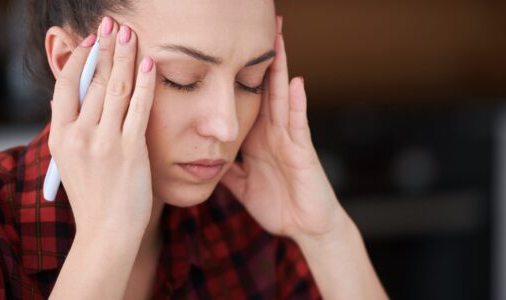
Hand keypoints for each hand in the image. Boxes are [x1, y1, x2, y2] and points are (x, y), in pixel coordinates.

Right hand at [48, 18, 155, 235]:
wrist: (108, 231)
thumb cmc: (94, 197)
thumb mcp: (72, 162)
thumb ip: (76, 131)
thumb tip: (82, 100)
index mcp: (60, 137)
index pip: (65, 87)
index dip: (79, 59)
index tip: (91, 41)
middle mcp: (80, 136)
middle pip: (92, 81)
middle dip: (105, 48)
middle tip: (113, 24)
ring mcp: (106, 142)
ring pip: (115, 89)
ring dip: (124, 57)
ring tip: (130, 34)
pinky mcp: (131, 150)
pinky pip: (139, 108)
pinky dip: (144, 84)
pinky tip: (149, 64)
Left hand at [221, 17, 345, 240]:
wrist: (305, 228)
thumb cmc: (277, 204)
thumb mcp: (241, 185)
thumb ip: (225, 169)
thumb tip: (200, 158)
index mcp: (257, 138)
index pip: (245, 99)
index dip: (237, 74)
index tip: (224, 51)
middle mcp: (273, 132)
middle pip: (264, 88)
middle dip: (260, 58)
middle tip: (258, 26)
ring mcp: (289, 139)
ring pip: (282, 97)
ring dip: (281, 68)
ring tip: (277, 38)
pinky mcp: (302, 152)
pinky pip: (299, 125)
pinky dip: (298, 104)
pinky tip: (296, 82)